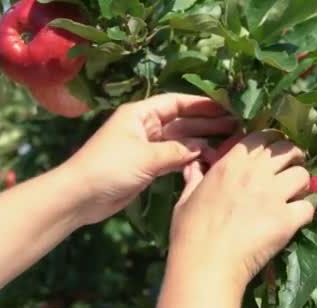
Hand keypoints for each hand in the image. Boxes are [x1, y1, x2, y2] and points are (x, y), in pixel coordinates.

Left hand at [62, 93, 234, 225]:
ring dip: (201, 141)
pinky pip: (173, 158)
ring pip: (180, 141)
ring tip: (229, 142)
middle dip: (207, 123)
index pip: (176, 102)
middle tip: (236, 125)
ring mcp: (146, 147)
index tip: (226, 106)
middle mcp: (145, 126)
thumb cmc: (109, 168)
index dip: (202, 104)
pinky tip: (208, 160)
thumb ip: (176, 151)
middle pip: (182, 121)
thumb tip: (201, 148)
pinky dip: (189, 159)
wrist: (80, 196)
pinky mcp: (147, 166)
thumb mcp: (145, 157)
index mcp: (141, 113)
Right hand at [169, 130, 314, 289]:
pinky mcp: (287, 219)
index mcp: (230, 164)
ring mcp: (273, 195)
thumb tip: (193, 166)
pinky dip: (305, 212)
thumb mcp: (185, 200)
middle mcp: (255, 173)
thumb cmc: (189, 233)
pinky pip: (308, 207)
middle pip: (288, 150)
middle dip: (293, 157)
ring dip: (301, 184)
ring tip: (296, 194)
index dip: (272, 140)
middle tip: (290, 169)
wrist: (205, 264)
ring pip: (303, 174)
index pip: (261, 136)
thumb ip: (193, 179)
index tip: (274, 151)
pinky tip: (296, 219)